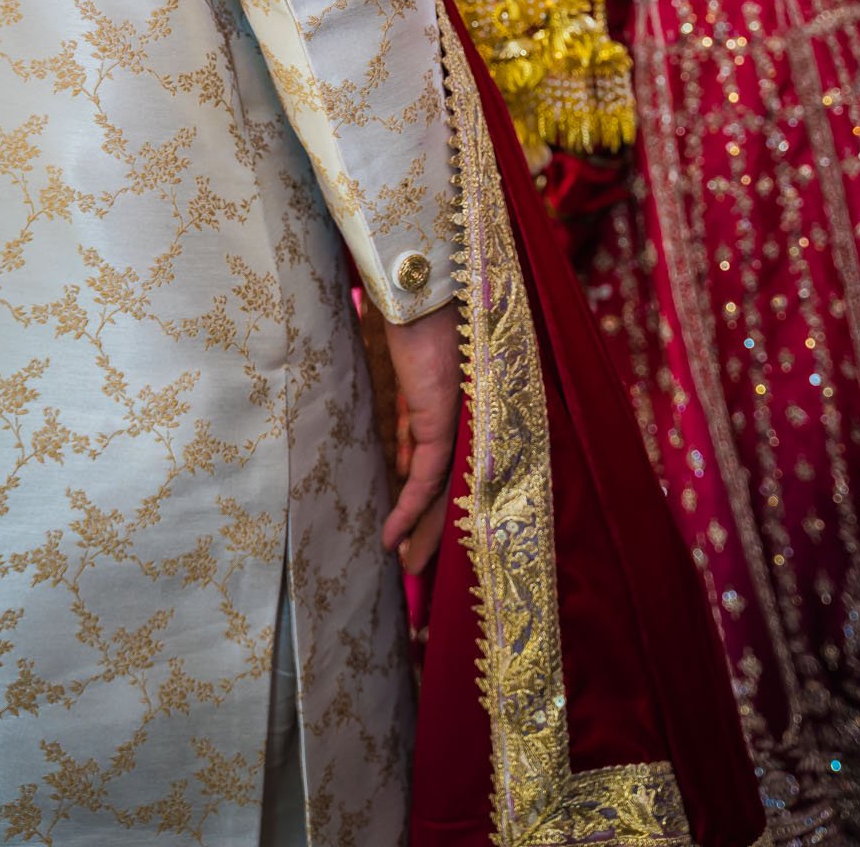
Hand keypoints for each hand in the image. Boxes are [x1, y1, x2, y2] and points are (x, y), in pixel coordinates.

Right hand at [380, 299, 459, 574]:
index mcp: (462, 413)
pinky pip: (427, 482)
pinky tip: (391, 538)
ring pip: (446, 494)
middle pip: (454, 489)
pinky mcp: (443, 426)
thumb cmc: (415, 323)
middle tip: (414, 564)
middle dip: (432, 529)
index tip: (415, 529)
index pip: (450, 468)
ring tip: (407, 566)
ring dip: (424, 532)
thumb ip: (410, 424)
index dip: (432, 502)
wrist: (422, 292)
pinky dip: (408, 512)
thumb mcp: (409, 385)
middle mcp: (468, 424)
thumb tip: (399, 465)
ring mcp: (460, 426)